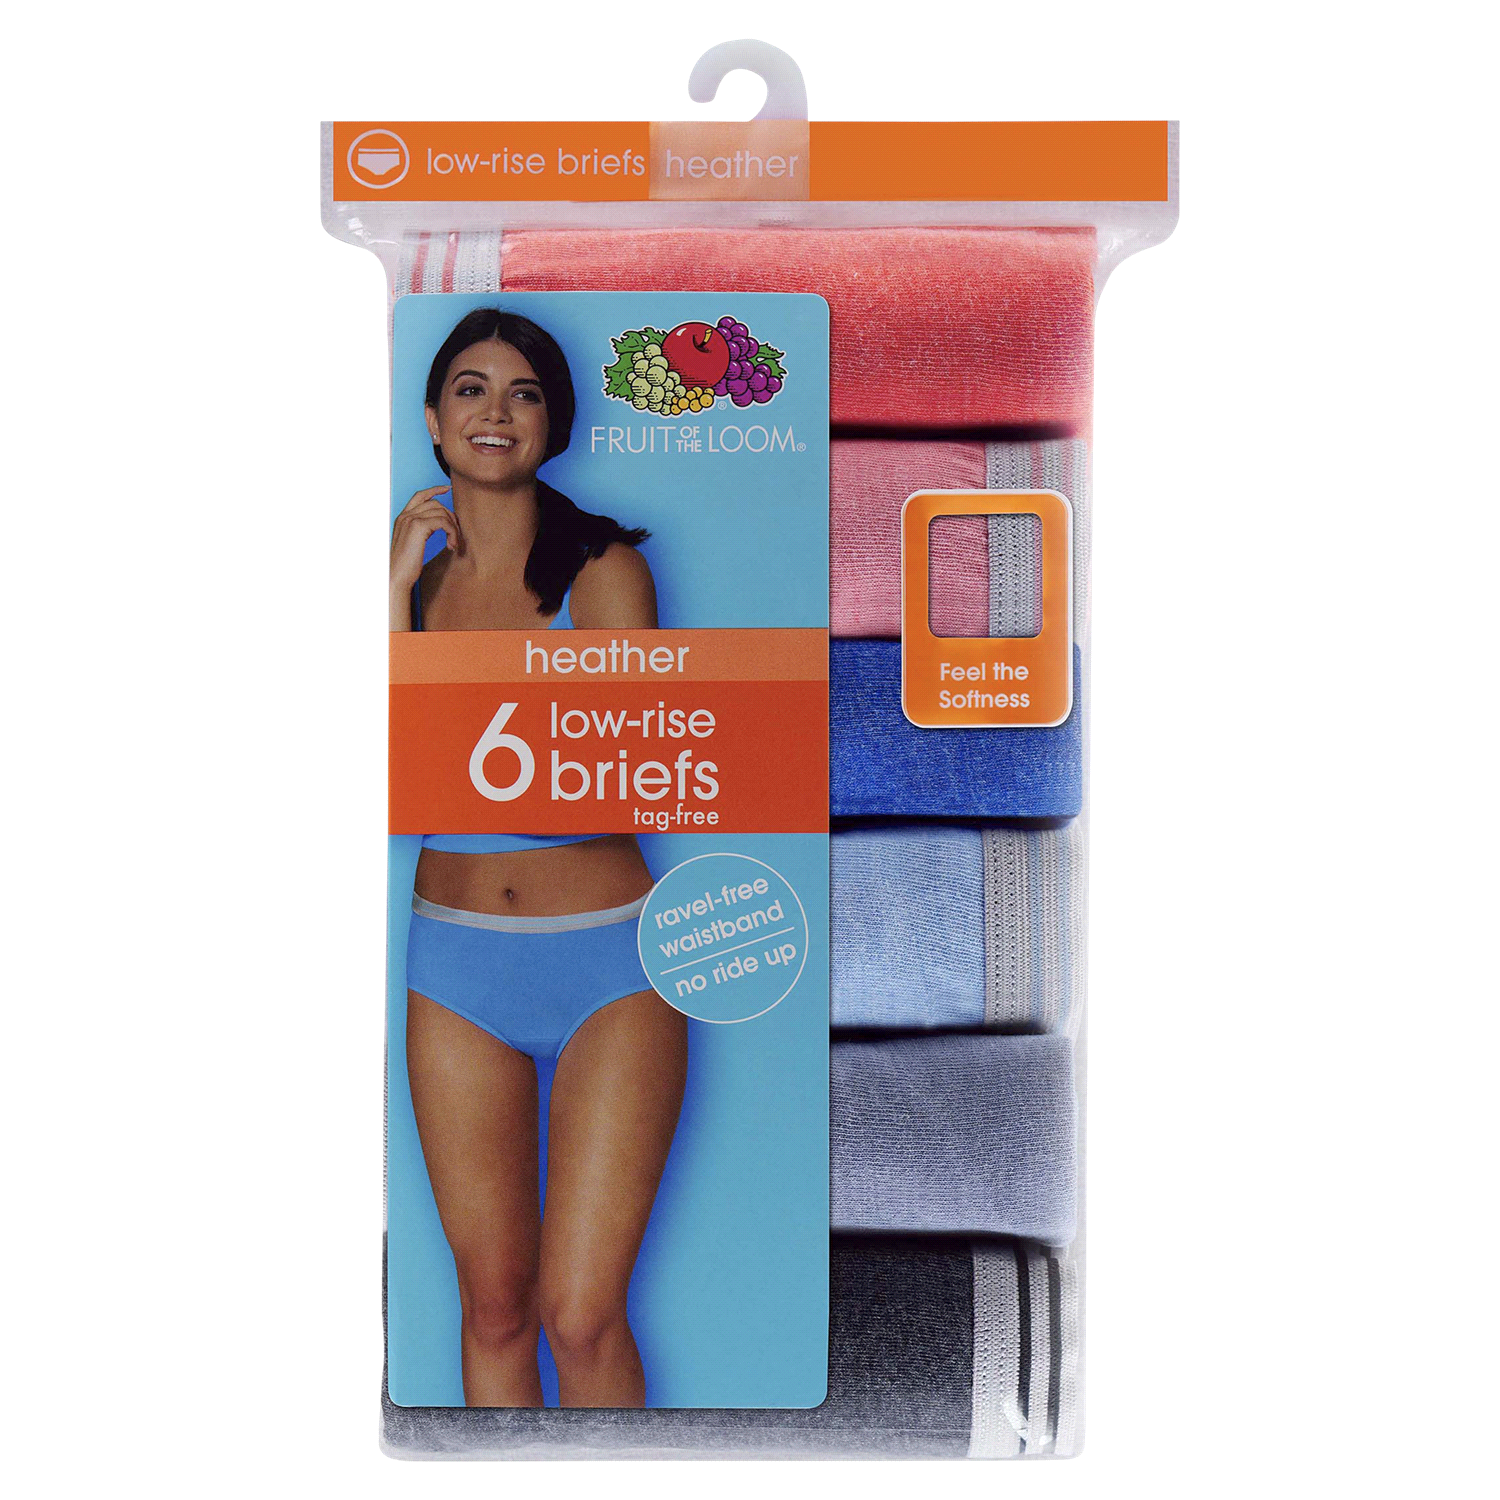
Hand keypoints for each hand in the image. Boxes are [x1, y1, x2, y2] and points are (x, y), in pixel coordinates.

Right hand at [390, 486, 459, 623]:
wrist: (396, 576)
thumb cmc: (406, 566)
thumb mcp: (413, 544)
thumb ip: (422, 531)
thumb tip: (441, 524)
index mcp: (402, 518)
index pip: (419, 496)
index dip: (434, 489)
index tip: (447, 489)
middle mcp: (405, 515)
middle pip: (436, 504)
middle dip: (450, 517)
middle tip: (456, 535)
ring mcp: (410, 519)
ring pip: (442, 512)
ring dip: (453, 528)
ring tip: (454, 544)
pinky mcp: (418, 526)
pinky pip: (444, 522)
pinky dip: (452, 532)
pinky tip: (451, 545)